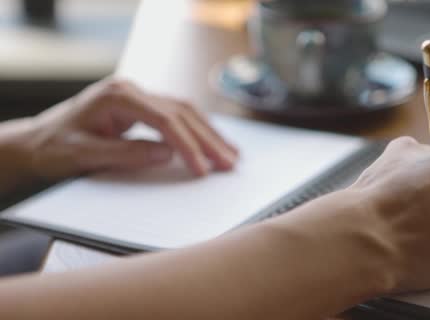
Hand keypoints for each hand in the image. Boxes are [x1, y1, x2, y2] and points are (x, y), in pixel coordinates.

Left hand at [27, 78, 237, 179]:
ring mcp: (137, 96)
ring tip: (231, 155)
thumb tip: (168, 154)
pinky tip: (213, 142)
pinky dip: (198, 130)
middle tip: (229, 163)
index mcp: (116, 97)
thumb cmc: (55, 149)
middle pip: (181, 113)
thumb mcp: (85, 156)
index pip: (164, 119)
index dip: (187, 145)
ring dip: (209, 134)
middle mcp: (130, 90)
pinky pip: (177, 115)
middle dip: (208, 140)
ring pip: (185, 111)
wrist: (36, 142)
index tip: (202, 169)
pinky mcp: (141, 107)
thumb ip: (127, 154)